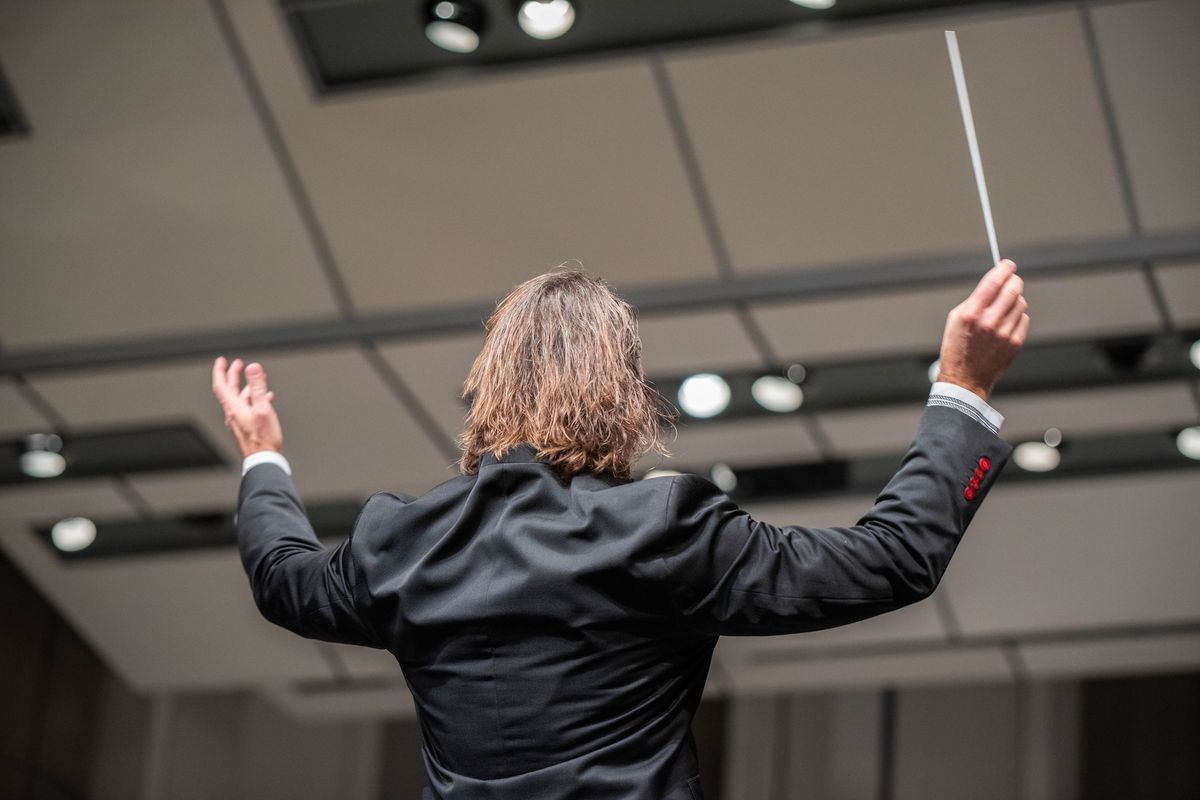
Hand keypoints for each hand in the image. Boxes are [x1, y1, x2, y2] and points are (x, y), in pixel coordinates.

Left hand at [211, 356, 283, 457]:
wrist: (263, 459)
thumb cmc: (263, 439)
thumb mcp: (262, 408)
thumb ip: (257, 386)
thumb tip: (253, 367)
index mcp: (233, 408)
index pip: (220, 385)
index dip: (220, 371)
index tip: (222, 361)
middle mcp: (233, 414)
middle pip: (229, 391)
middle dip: (233, 376)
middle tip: (237, 365)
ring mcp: (238, 421)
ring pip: (240, 399)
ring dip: (245, 387)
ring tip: (254, 380)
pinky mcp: (245, 427)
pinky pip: (247, 408)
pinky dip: (253, 400)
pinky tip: (264, 399)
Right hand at [936, 259, 1029, 401]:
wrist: (965, 378)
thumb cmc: (958, 347)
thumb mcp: (956, 318)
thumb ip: (976, 299)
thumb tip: (995, 282)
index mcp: (972, 313)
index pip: (994, 281)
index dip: (1004, 269)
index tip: (1008, 265)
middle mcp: (990, 322)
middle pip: (1013, 289)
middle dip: (1013, 281)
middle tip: (1012, 280)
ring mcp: (1004, 332)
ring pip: (1020, 303)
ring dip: (1014, 301)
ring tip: (1003, 309)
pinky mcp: (1015, 342)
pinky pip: (1023, 319)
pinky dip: (1017, 317)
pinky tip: (1005, 325)